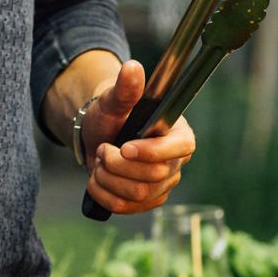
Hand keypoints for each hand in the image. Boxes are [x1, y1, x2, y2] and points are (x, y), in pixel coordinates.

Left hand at [81, 60, 195, 214]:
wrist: (98, 137)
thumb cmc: (111, 116)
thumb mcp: (113, 100)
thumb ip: (125, 89)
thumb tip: (132, 68)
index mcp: (179, 133)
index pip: (181, 148)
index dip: (152, 152)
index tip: (124, 147)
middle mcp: (176, 162)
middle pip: (154, 176)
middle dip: (118, 165)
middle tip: (102, 150)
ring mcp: (162, 185)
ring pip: (138, 195)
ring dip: (108, 178)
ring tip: (99, 162)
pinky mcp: (146, 202)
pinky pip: (125, 208)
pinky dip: (103, 194)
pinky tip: (96, 179)